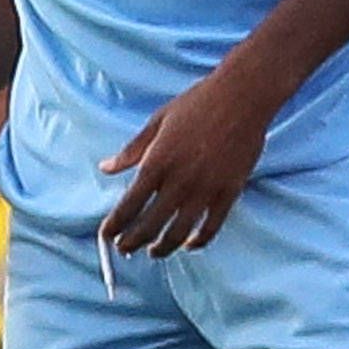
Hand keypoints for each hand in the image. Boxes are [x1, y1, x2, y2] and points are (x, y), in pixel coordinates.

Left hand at [99, 60, 277, 255]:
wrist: (242, 96)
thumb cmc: (197, 104)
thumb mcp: (156, 122)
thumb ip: (131, 150)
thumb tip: (105, 168)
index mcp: (157, 162)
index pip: (128, 205)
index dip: (115, 225)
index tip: (106, 236)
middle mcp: (179, 180)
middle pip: (150, 225)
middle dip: (133, 241)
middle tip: (124, 249)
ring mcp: (206, 188)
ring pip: (179, 232)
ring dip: (162, 247)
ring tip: (153, 252)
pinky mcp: (230, 191)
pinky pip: (212, 226)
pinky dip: (199, 240)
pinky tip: (189, 244)